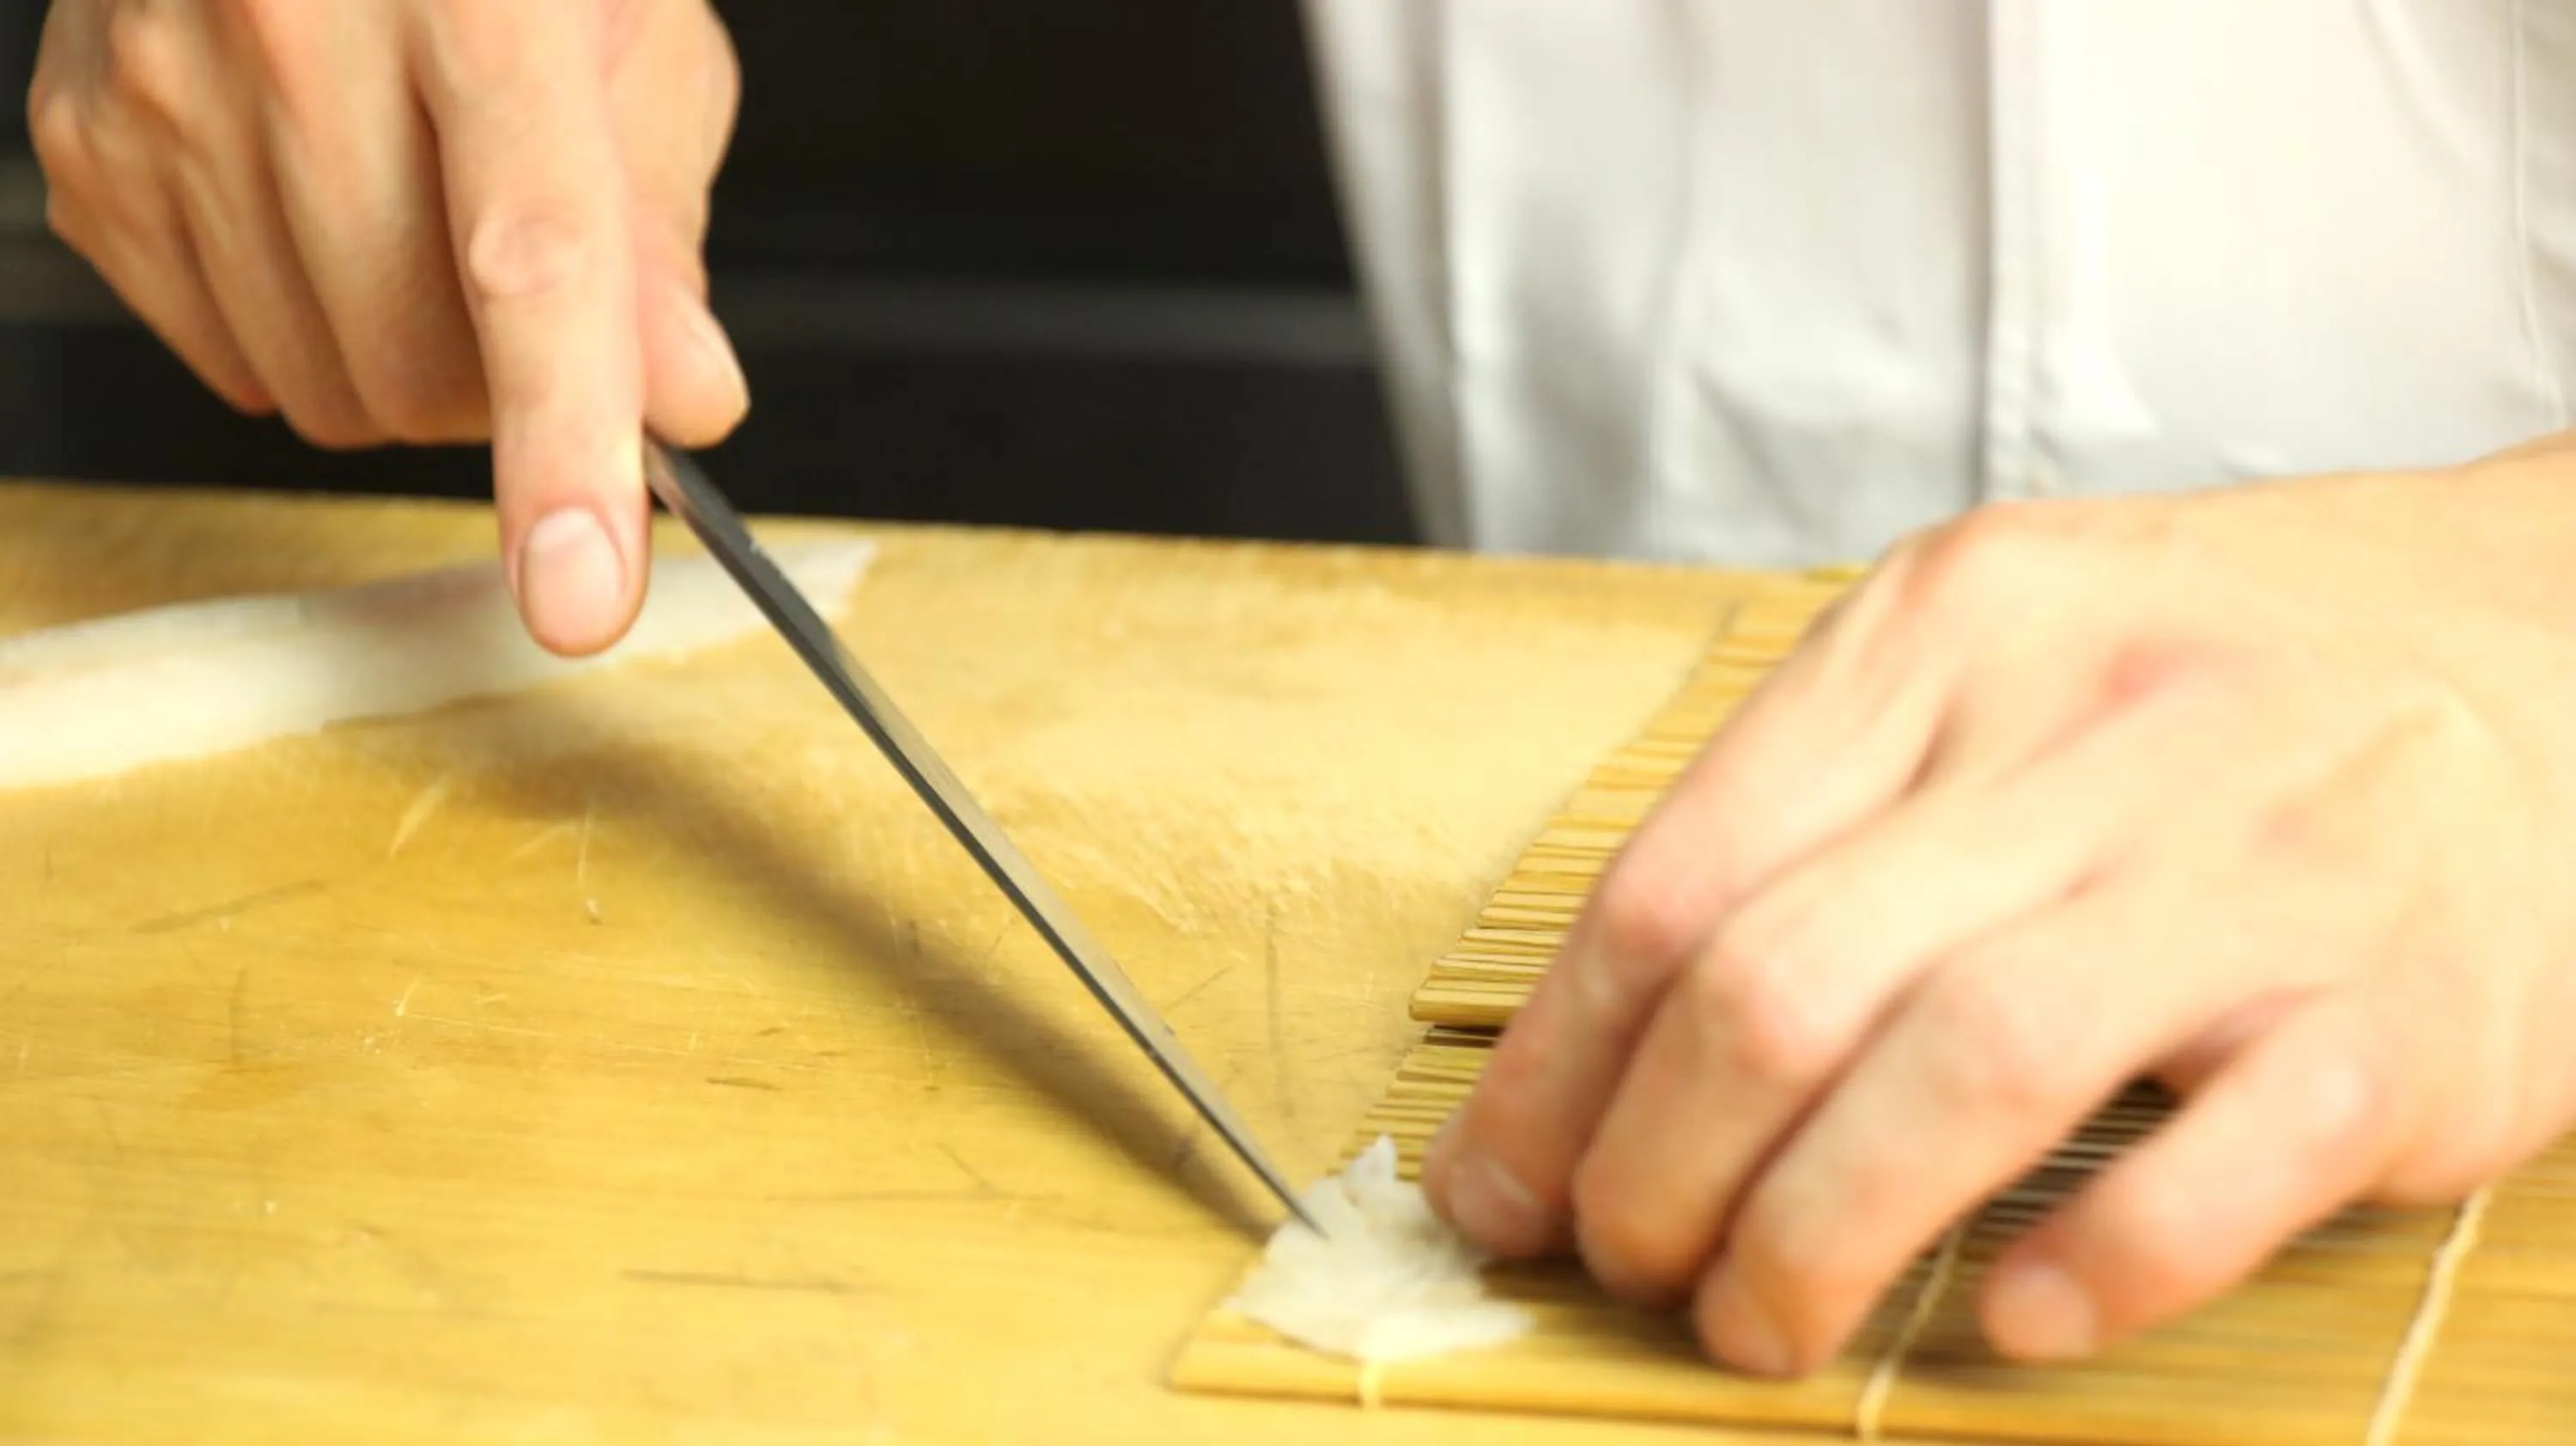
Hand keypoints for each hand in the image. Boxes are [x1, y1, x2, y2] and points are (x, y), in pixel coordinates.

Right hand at [26, 0, 747, 654]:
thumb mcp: (638, 43)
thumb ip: (666, 232)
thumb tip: (684, 405)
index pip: (532, 263)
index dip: (563, 448)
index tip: (579, 595)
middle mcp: (290, 24)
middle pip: (421, 366)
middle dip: (510, 392)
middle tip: (536, 297)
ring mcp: (163, 89)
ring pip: (324, 392)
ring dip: (409, 368)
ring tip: (424, 226)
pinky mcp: (89, 148)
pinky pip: (232, 362)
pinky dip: (309, 332)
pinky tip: (327, 218)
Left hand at [1420, 449, 2575, 1374]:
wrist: (2561, 638)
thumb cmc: (2227, 684)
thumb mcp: (1997, 663)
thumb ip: (1824, 816)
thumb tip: (1611, 1048)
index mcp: (1946, 636)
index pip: (1674, 879)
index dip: (1554, 1069)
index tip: (1500, 1183)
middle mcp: (2090, 732)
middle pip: (1779, 987)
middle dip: (1651, 1172)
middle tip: (1626, 1264)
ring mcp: (2259, 870)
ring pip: (1963, 1070)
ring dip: (1814, 1237)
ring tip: (1759, 1320)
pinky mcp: (2408, 1017)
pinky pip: (2216, 1169)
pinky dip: (2090, 1264)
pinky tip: (2013, 1317)